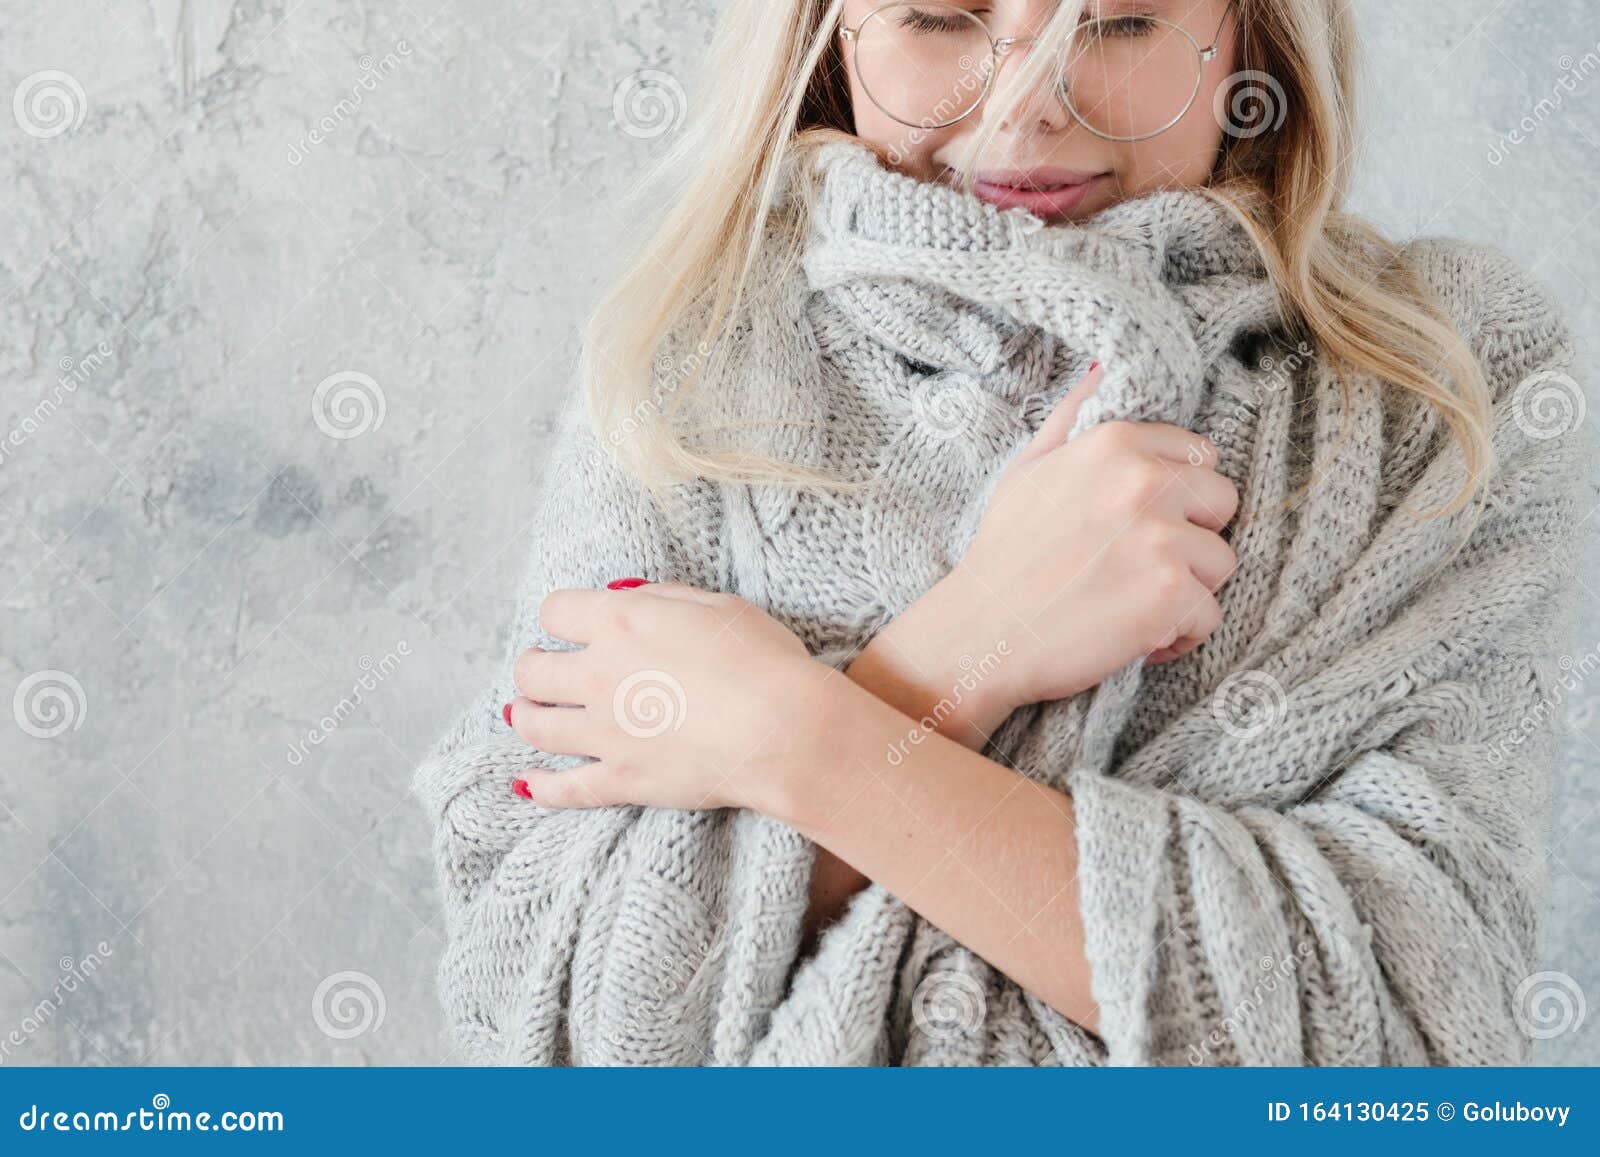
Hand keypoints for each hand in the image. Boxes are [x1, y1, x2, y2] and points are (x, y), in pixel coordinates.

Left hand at [505, 581, 822, 812]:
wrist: (783, 729)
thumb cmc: (761, 659)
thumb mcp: (717, 605)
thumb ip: (662, 597)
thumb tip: (623, 595)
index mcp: (620, 623)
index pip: (555, 611)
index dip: (560, 615)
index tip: (569, 624)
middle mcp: (598, 675)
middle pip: (531, 669)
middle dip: (533, 667)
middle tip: (541, 669)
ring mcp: (604, 733)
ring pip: (534, 725)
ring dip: (524, 715)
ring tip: (524, 713)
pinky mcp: (620, 780)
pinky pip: (563, 788)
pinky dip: (540, 787)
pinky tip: (528, 783)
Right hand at [889, 364, 1238, 722]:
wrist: (982, 631)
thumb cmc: (1003, 554)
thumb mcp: (1027, 469)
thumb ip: (1072, 417)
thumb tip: (1103, 370)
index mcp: (1115, 443)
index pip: (1199, 456)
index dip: (1175, 497)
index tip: (1139, 525)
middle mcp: (1143, 481)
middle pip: (1223, 503)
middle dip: (1192, 536)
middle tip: (1142, 564)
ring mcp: (1161, 538)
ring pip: (1220, 563)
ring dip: (1187, 590)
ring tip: (1136, 602)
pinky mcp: (1171, 595)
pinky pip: (1208, 617)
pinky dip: (1178, 637)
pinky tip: (1137, 637)